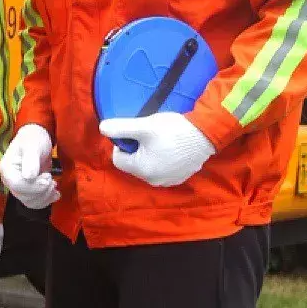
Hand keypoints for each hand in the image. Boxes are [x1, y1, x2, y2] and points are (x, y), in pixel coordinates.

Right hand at [0, 124, 58, 209]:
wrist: (36, 139)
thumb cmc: (33, 139)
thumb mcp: (32, 145)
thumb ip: (30, 159)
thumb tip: (28, 176)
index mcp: (6, 168)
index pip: (17, 185)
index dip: (34, 186)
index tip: (48, 177)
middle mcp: (9, 180)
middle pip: (24, 196)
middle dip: (42, 191)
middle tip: (51, 178)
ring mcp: (18, 187)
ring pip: (31, 202)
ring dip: (45, 196)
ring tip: (54, 183)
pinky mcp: (27, 191)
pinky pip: (35, 203)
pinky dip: (47, 200)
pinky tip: (55, 192)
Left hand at [100, 112, 214, 186]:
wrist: (205, 134)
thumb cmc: (172, 131)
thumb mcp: (143, 126)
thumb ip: (120, 128)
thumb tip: (101, 128)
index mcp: (143, 170)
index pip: (118, 159)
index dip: (122, 144)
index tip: (134, 133)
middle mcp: (154, 181)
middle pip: (133, 163)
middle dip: (136, 148)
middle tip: (147, 135)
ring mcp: (168, 181)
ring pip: (147, 165)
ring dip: (148, 152)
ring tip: (160, 139)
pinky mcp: (179, 177)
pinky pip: (161, 168)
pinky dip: (161, 158)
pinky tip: (170, 146)